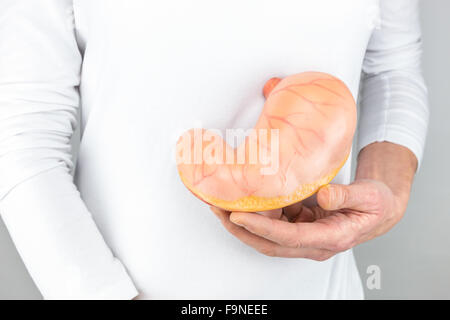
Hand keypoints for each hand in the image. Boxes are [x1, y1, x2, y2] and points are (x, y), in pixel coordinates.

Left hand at [210, 142, 416, 259]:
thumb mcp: (369, 197)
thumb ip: (346, 196)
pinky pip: (274, 222)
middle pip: (269, 243)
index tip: (239, 216)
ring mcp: (305, 236)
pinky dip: (257, 213)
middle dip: (241, 229)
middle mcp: (313, 243)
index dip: (262, 228)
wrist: (379, 208)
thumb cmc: (376, 204)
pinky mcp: (300, 226)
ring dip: (243, 222)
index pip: (289, 237)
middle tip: (218, 210)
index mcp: (330, 238)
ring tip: (221, 203)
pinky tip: (244, 198)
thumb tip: (324, 196)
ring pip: (267, 235)